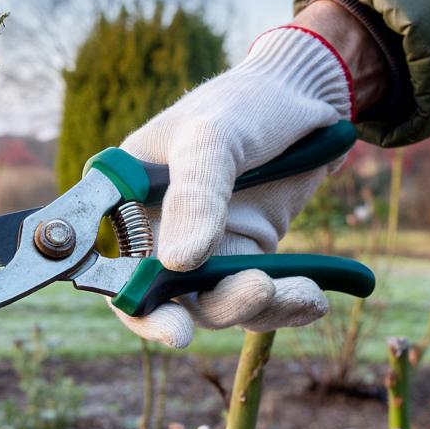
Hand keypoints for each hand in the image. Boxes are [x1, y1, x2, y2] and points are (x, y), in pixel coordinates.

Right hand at [112, 0, 384, 346]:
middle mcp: (160, 235)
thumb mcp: (213, 138)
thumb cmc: (242, 104)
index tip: (175, 331)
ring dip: (258, 305)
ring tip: (299, 288)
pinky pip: (259, 300)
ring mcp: (206, 250)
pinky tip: (313, 296)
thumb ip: (195, 196)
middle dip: (216, 306)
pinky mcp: (247, 257)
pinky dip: (286, 305)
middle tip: (256, 292)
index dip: (139, 310)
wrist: (303, 97)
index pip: (116, 274)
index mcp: (127, 204)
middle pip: (173, 301)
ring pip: (220, 305)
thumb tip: (178, 262)